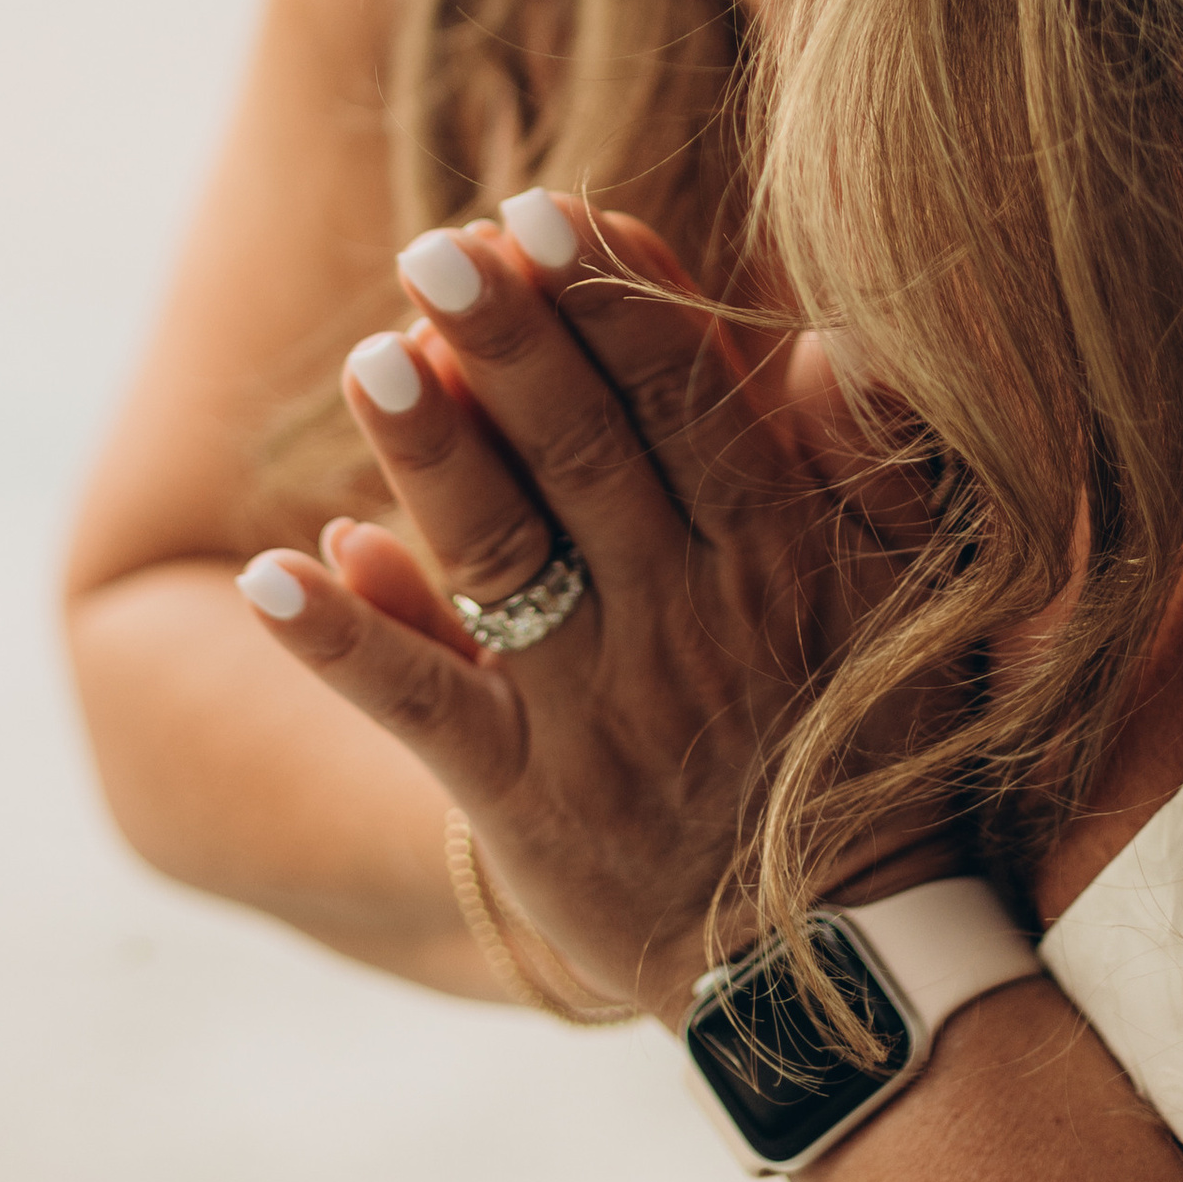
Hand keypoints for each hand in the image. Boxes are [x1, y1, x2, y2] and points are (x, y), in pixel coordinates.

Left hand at [234, 191, 972, 1021]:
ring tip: (369, 357)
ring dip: (432, 458)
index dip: (613, 302)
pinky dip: (344, 643)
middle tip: (439, 246)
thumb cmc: (871, 747)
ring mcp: (598, 715)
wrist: (844, 973)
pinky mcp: (525, 805)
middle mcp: (686, 624)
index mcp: (778, 557)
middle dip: (510, 344)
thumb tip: (824, 341)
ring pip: (504, 561)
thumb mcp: (911, 600)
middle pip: (583, 457)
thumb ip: (870, 469)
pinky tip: (271, 573)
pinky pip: (425, 711)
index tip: (547, 208)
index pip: (685, 404)